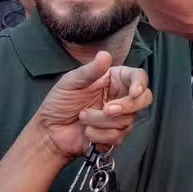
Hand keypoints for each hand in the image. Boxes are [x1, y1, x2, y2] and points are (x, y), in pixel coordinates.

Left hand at [31, 51, 152, 159]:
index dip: (141, 84)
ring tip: (83, 117)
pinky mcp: (115, 136)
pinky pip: (117, 137)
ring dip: (100, 121)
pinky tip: (86, 132)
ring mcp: (120, 118)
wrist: (48, 131)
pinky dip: (98, 135)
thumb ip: (90, 70)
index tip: (134, 92)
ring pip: (127, 120)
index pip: (138, 77)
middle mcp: (121, 97)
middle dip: (127, 106)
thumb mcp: (71, 82)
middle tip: (107, 109)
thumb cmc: (59, 103)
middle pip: (144, 100)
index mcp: (115, 80)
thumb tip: (105, 54)